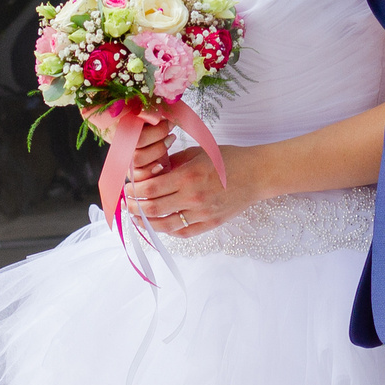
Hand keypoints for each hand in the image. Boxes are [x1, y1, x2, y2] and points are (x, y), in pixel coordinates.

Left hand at [126, 142, 258, 234]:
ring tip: (138, 220)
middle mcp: (193, 196)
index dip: (135, 191)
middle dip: (135, 208)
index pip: (151, 189)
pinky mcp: (211, 223)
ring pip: (166, 225)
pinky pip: (184, 232)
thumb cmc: (228, 159)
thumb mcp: (198, 153)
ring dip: (148, 223)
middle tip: (127, 205)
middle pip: (154, 208)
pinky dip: (169, 231)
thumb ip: (175, 162)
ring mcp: (202, 213)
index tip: (128, 189)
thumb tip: (152, 171)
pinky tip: (161, 226)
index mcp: (188, 175)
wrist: (257, 174)